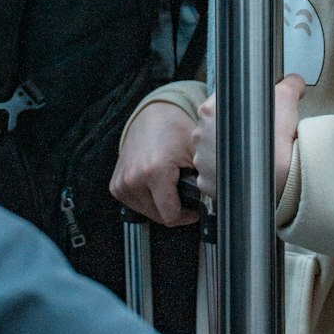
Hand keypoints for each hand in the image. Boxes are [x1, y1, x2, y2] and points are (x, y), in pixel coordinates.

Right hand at [109, 102, 199, 226]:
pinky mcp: (115, 185)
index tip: (194, 208)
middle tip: (182, 189)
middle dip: (174, 207)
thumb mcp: (196, 153)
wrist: (153, 116)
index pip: (170, 216)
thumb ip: (205, 178)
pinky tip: (154, 183)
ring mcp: (122, 183)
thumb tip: (218, 197)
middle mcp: (133, 179)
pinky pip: (135, 205)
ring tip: (169, 183)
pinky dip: (147, 198)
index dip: (187, 215)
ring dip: (159, 203)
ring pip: (147, 212)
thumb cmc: (175, 131)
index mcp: (154, 172)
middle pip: (159, 216)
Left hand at [193, 74, 304, 202]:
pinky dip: (227, 174)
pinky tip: (242, 171)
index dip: (238, 106)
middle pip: (215, 127)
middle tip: (251, 134)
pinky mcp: (207, 181)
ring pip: (212, 152)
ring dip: (227, 152)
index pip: (222, 102)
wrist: (282, 176)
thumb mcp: (286, 98)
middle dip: (232, 130)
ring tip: (248, 154)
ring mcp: (202, 159)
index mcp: (211, 110)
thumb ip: (288, 84)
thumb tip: (292, 81)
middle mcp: (201, 134)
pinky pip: (214, 176)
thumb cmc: (278, 139)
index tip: (250, 113)